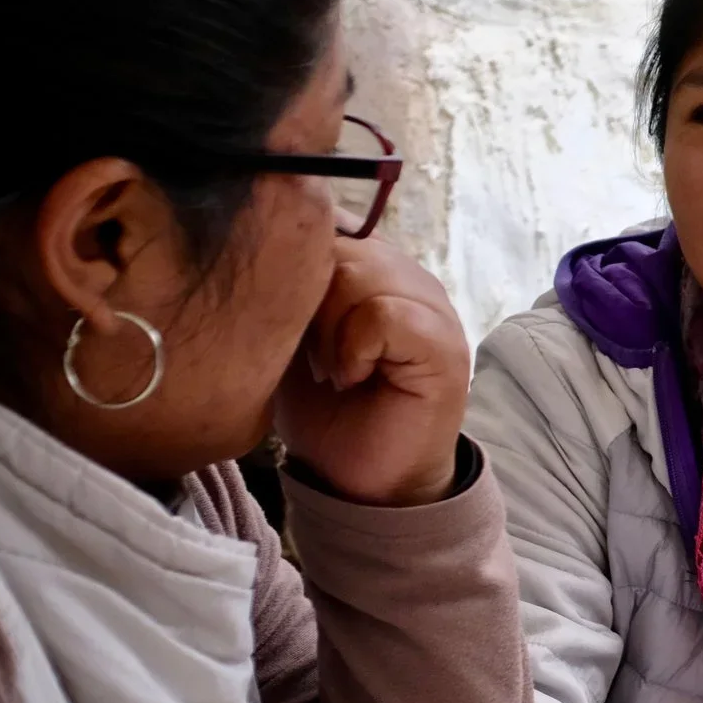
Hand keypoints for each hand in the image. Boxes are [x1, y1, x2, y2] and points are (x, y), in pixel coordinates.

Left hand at [273, 234, 468, 506]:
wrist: (358, 480)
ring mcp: (433, 307)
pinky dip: (354, 349)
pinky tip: (352, 378)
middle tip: (311, 356)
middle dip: (308, 299)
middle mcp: (409, 276)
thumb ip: (287, 283)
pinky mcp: (444, 345)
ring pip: (360, 271)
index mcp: (375, 266)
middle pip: (339, 242)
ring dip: (329, 327)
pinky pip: (385, 313)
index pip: (329, 222)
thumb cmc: (324, 409)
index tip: (286, 320)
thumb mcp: (290, 333)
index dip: (297, 263)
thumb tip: (258, 239)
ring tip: (333, 368)